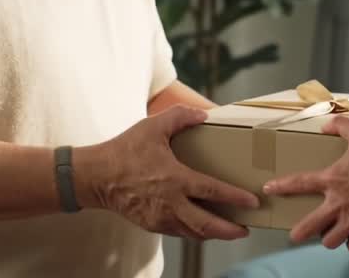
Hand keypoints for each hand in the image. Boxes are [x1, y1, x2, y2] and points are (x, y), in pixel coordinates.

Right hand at [76, 105, 259, 239]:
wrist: (95, 176)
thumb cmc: (124, 150)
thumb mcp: (153, 126)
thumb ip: (180, 116)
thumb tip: (204, 114)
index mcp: (174, 179)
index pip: (212, 191)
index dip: (235, 198)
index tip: (252, 201)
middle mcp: (170, 203)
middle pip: (206, 224)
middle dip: (229, 230)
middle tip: (246, 230)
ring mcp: (159, 217)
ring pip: (193, 233)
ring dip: (213, 234)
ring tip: (230, 231)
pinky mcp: (151, 224)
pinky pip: (179, 233)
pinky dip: (194, 233)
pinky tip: (203, 228)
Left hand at [263, 116, 348, 251]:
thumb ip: (340, 125)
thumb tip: (325, 125)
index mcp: (333, 179)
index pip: (300, 183)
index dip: (282, 186)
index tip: (270, 188)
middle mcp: (339, 203)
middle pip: (310, 225)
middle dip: (299, 232)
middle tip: (295, 235)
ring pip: (331, 240)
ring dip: (328, 238)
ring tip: (329, 233)